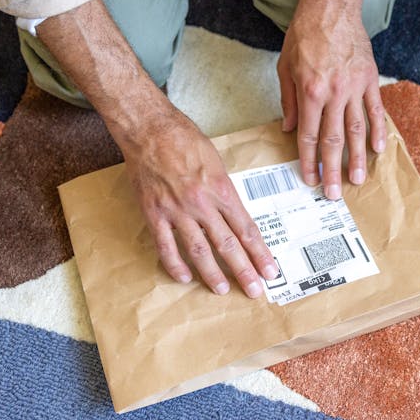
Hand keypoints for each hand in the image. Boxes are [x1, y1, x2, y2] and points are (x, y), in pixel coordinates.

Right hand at [118, 102, 278, 297]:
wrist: (149, 129)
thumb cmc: (184, 138)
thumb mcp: (216, 161)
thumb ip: (224, 189)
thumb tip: (234, 213)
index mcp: (221, 189)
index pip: (246, 228)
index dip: (259, 252)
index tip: (270, 270)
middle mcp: (202, 203)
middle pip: (228, 244)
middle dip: (244, 270)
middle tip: (255, 290)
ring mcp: (177, 211)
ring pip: (199, 250)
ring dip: (212, 274)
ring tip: (223, 290)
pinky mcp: (154, 214)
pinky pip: (166, 246)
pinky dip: (175, 265)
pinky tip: (185, 278)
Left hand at [278, 7, 386, 198]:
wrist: (331, 8)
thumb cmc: (304, 36)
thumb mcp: (285, 67)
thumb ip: (289, 101)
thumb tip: (291, 130)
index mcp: (310, 92)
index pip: (309, 136)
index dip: (309, 161)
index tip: (310, 179)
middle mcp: (334, 93)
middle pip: (333, 140)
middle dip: (333, 170)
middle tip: (335, 193)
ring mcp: (354, 87)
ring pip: (357, 130)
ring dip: (358, 157)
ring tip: (359, 179)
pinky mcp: (369, 79)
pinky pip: (375, 110)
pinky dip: (378, 130)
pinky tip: (378, 149)